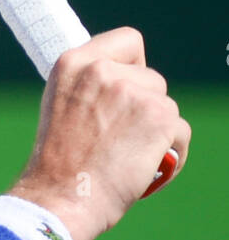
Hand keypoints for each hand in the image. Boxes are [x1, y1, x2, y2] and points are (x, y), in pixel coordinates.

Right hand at [9, 29, 190, 239]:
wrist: (61, 198)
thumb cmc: (59, 165)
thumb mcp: (62, 107)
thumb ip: (90, 87)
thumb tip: (126, 86)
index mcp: (73, 63)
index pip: (127, 40)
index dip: (134, 66)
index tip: (127, 89)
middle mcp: (102, 70)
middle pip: (151, 78)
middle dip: (145, 107)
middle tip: (124, 137)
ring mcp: (132, 92)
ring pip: (166, 106)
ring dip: (157, 131)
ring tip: (132, 158)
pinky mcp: (158, 117)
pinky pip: (180, 131)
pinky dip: (172, 152)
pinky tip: (148, 169)